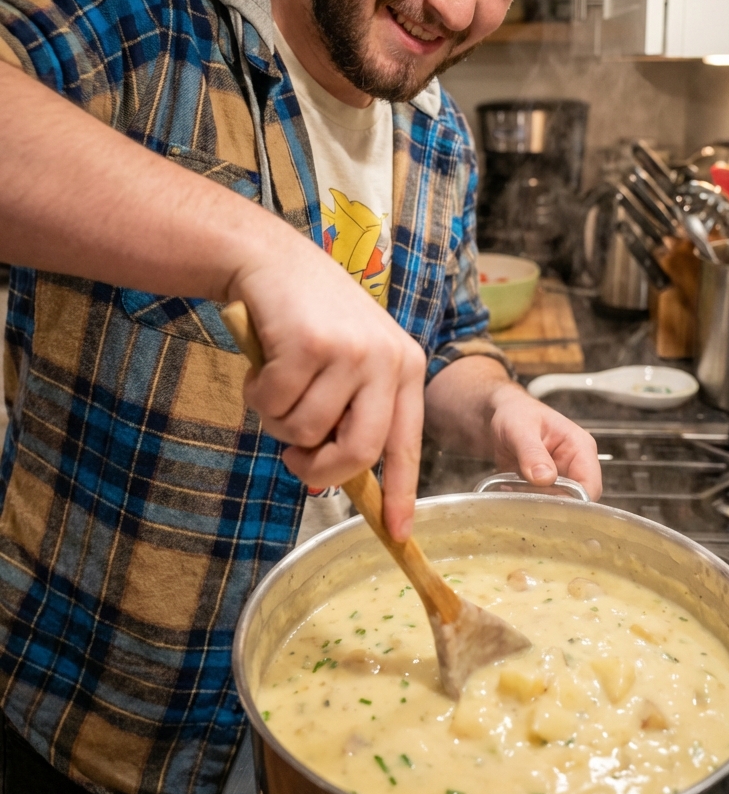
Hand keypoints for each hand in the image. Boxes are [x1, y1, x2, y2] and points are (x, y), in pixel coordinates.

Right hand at [0, 65, 424, 539]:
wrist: (270, 260)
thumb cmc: (307, 319)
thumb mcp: (347, 361)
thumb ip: (352, 411)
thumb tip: (340, 482)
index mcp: (406, 367)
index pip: (407, 443)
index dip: (400, 492)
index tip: (399, 533)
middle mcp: (388, 359)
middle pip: (359, 452)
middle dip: (319, 468)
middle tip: (295, 459)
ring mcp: (351, 351)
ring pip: (306, 431)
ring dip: (278, 420)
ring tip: (277, 384)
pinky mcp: (311, 344)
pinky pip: (274, 405)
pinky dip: (258, 394)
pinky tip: (263, 365)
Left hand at [488, 382, 601, 500]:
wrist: (500, 415)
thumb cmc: (516, 414)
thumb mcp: (520, 428)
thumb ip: (532, 452)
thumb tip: (544, 478)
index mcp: (580, 447)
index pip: (591, 485)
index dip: (574, 501)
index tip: (549, 506)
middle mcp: (575, 465)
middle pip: (577, 500)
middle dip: (554, 507)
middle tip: (527, 503)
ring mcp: (561, 478)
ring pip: (559, 506)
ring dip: (538, 506)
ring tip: (515, 495)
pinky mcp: (545, 487)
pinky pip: (542, 503)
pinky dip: (527, 503)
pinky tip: (511, 493)